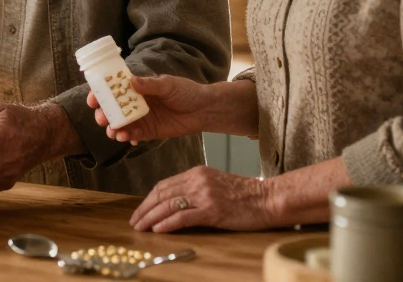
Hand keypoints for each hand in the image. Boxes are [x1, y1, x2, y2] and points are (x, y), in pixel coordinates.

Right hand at [86, 75, 214, 143]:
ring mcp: (141, 118)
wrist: (203, 109)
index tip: (92, 99)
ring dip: (113, 128)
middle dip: (103, 114)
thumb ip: (150, 85)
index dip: (100, 94)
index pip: (114, 90)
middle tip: (101, 118)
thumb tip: (131, 82)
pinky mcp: (149, 132)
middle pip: (112, 109)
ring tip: (113, 131)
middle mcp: (135, 103)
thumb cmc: (186, 92)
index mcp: (137, 88)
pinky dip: (127, 137)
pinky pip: (133, 135)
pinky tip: (127, 138)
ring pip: (120, 124)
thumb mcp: (168, 85)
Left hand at [130, 166, 275, 231]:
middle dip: (144, 209)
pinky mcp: (212, 210)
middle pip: (161, 194)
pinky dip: (167, 223)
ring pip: (168, 205)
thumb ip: (195, 189)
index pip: (164, 185)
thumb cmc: (245, 195)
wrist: (268, 198)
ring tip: (141, 228)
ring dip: (151, 218)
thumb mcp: (215, 184)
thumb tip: (173, 203)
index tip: (140, 210)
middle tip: (134, 222)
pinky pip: (183, 216)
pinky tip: (158, 230)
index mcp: (196, 173)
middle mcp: (197, 181)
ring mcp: (204, 195)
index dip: (148, 199)